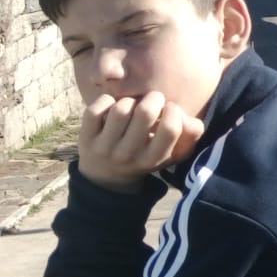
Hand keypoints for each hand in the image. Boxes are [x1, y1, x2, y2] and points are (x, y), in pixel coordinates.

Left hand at [77, 91, 204, 193]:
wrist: (106, 179)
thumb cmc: (145, 156)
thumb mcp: (171, 153)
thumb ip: (190, 134)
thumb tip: (188, 117)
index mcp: (153, 158)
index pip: (170, 128)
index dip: (173, 110)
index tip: (169, 110)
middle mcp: (129, 154)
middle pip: (145, 112)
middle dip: (153, 98)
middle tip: (152, 102)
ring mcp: (105, 147)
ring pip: (121, 108)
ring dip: (129, 100)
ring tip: (131, 107)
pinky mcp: (86, 139)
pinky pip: (96, 109)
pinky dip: (106, 101)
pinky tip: (112, 107)